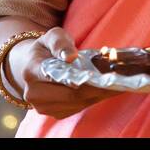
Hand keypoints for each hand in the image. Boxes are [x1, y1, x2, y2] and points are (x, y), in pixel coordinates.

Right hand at [8, 26, 123, 119]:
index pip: (57, 77)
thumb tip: (70, 56)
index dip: (80, 78)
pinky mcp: (56, 113)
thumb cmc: (45, 49)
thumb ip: (60, 42)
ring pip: (78, 103)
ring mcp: (44, 107)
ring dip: (99, 94)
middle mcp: (34, 94)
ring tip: (119, 83)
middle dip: (97, 87)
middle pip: (71, 94)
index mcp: (32, 71)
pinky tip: (108, 89)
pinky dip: (95, 98)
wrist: (30, 66)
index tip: (100, 75)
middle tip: (119, 79)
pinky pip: (79, 107)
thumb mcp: (51, 36)